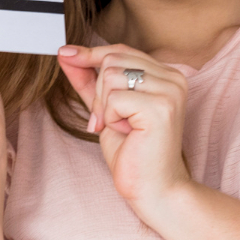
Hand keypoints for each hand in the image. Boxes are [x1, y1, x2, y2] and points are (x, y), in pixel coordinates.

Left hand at [57, 44, 190, 210]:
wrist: (153, 188)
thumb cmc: (133, 152)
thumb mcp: (105, 109)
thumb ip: (89, 81)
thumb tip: (66, 53)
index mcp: (166, 74)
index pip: (121, 51)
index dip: (91, 54)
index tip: (65, 53)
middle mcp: (174, 77)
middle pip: (112, 60)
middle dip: (99, 92)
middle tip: (111, 121)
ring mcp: (170, 91)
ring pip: (111, 76)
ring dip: (105, 107)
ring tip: (123, 128)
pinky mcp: (161, 108)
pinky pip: (114, 99)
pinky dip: (110, 118)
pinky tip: (128, 133)